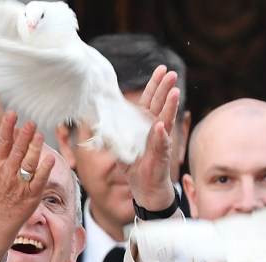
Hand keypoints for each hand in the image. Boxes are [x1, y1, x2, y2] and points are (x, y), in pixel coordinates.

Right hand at [0, 111, 54, 261]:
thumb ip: (7, 152)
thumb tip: (15, 130)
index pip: (1, 144)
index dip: (7, 128)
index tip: (12, 113)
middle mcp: (7, 176)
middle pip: (16, 152)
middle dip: (23, 136)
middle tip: (31, 122)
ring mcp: (19, 186)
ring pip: (28, 164)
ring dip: (35, 149)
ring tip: (40, 134)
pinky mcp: (31, 197)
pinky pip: (39, 181)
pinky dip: (44, 169)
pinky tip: (49, 158)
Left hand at [119, 65, 179, 210]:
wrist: (145, 189)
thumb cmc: (134, 166)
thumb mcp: (117, 145)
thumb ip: (110, 131)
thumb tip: (90, 116)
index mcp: (145, 122)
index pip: (150, 99)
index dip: (155, 84)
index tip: (161, 69)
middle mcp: (155, 128)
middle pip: (161, 104)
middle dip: (166, 88)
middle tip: (171, 73)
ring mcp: (161, 141)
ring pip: (166, 120)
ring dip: (170, 106)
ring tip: (174, 92)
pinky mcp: (162, 156)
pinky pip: (162, 144)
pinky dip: (161, 136)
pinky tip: (162, 126)